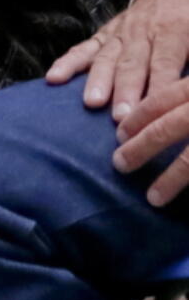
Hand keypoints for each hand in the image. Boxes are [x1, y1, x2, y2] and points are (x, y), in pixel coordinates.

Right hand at [47, 0, 188, 120]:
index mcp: (173, 30)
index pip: (164, 63)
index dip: (158, 87)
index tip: (154, 112)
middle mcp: (141, 31)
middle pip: (132, 63)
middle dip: (125, 91)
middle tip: (120, 117)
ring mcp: (119, 32)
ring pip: (107, 57)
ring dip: (98, 80)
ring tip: (91, 103)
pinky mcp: (104, 34)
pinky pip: (85, 48)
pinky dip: (68, 63)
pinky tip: (54, 78)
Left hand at [114, 78, 188, 206]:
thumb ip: (180, 91)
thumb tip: (158, 101)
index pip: (164, 98)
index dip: (139, 116)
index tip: (118, 134)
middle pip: (170, 126)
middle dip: (142, 147)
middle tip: (118, 164)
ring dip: (173, 179)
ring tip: (153, 199)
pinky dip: (187, 181)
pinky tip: (186, 208)